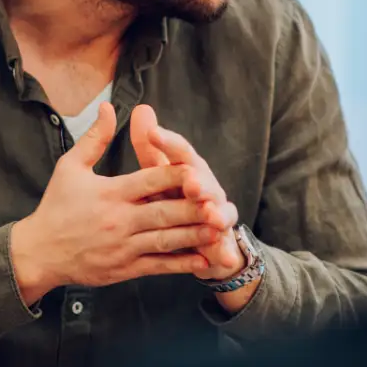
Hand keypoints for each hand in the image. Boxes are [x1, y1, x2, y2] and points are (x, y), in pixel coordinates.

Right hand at [9, 102, 237, 303]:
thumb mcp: (70, 167)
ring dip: (195, 235)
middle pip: (164, 211)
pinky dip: (182, 263)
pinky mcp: (125, 269)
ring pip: (166, 240)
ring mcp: (123, 246)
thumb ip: (94, 138)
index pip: (149, 180)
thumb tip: (109, 107)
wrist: (38, 253)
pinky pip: (158, 266)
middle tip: (220, 202)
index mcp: (110, 193)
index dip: (175, 175)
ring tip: (220, 229)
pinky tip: (203, 259)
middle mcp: (119, 220)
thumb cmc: (56, 207)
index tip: (198, 170)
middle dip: (194, 208)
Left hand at [130, 105, 244, 280]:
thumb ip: (150, 147)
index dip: (167, 142)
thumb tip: (141, 108)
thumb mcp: (159, 174)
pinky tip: (225, 258)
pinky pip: (224, 246)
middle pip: (204, 180)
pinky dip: (225, 252)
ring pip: (219, 211)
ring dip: (217, 214)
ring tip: (212, 216)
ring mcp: (218, 214)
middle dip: (199, 181)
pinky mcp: (222, 241)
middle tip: (190, 182)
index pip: (179, 151)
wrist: (199, 237)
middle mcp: (207, 188)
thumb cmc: (174, 198)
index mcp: (189, 169)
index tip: (151, 133)